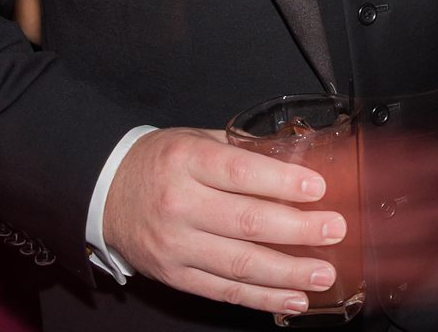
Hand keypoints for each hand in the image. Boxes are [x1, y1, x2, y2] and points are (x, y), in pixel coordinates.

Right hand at [101, 127, 344, 316]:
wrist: (103, 192)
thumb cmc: (158, 162)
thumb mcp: (193, 139)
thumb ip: (240, 150)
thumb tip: (297, 157)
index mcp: (185, 162)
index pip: (240, 173)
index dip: (281, 183)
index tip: (317, 189)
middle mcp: (180, 204)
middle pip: (246, 222)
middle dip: (297, 229)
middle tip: (334, 230)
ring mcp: (176, 245)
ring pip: (240, 264)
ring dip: (287, 272)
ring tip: (323, 273)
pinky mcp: (175, 276)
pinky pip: (225, 292)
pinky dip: (262, 298)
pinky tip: (293, 298)